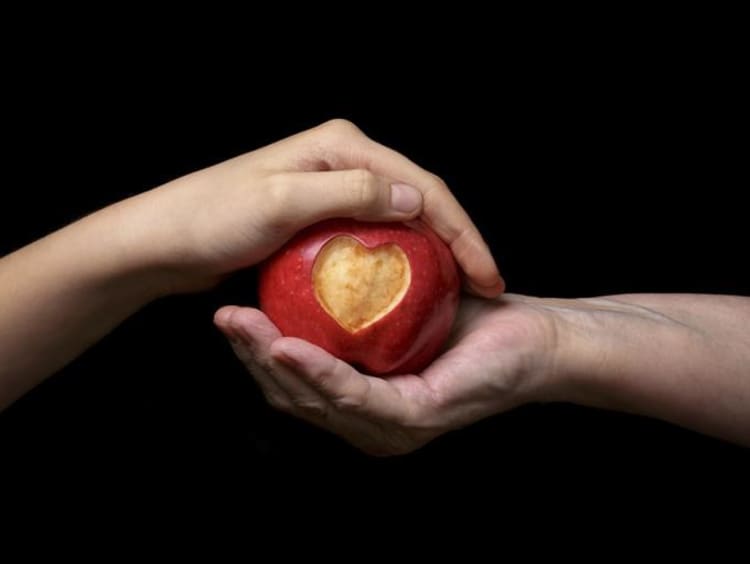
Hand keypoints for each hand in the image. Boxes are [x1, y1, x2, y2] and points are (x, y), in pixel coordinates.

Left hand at [120, 119, 502, 294]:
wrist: (163, 239)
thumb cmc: (211, 218)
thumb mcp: (281, 204)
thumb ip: (352, 194)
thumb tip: (417, 202)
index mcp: (342, 145)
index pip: (421, 185)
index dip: (461, 231)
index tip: (487, 275)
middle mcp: (344, 160)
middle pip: (419, 199)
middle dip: (458, 240)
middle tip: (487, 284)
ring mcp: (333, 188)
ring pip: (402, 219)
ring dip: (436, 251)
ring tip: (464, 288)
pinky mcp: (322, 216)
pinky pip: (375, 237)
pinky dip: (401, 260)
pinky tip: (416, 286)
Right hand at [214, 295, 558, 455]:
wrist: (533, 336)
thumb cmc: (467, 318)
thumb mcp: (396, 305)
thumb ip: (352, 305)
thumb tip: (303, 267)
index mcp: (363, 405)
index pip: (295, 385)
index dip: (255, 353)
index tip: (229, 313)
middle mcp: (370, 426)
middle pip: (294, 396)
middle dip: (251, 357)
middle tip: (222, 316)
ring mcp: (390, 430)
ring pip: (315, 399)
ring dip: (271, 363)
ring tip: (240, 326)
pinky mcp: (413, 421)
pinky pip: (355, 395)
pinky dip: (318, 372)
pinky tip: (287, 348)